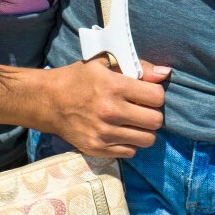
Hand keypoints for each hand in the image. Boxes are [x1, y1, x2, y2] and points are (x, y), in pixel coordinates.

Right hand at [32, 58, 169, 158]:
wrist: (49, 101)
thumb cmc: (79, 78)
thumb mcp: (105, 62)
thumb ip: (138, 66)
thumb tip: (165, 73)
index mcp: (114, 86)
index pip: (156, 97)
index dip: (155, 94)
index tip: (148, 93)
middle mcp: (111, 112)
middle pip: (155, 121)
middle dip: (153, 113)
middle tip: (143, 108)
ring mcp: (104, 134)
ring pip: (147, 140)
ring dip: (144, 130)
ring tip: (133, 121)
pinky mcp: (97, 149)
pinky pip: (130, 152)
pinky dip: (130, 143)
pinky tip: (120, 131)